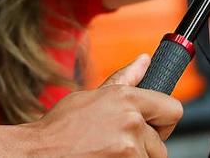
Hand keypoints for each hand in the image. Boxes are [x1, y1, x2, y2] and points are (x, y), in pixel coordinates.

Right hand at [18, 54, 182, 157]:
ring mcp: (128, 146)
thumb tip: (145, 60)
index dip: (163, 122)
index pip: (173, 109)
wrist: (37, 153)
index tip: (152, 129)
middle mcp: (131, 120)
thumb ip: (124, 80)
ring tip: (106, 154)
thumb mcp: (91, 97)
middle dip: (146, 148)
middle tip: (119, 147)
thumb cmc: (59, 128)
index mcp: (126, 98)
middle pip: (162, 144)